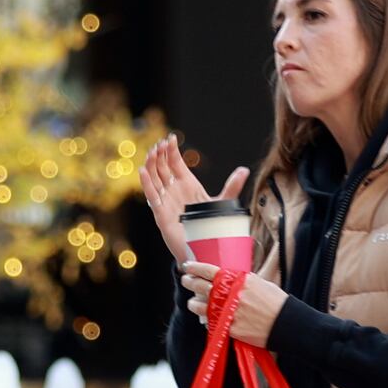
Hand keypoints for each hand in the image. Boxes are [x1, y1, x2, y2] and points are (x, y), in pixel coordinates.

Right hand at [139, 135, 244, 264]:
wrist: (203, 250)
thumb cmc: (210, 226)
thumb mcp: (222, 203)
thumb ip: (232, 187)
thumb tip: (244, 170)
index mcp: (186, 184)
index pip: (175, 163)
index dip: (172, 151)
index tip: (171, 138)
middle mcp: (174, 190)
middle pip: (163, 168)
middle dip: (160, 155)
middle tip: (160, 144)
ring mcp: (166, 201)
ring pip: (155, 179)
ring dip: (152, 165)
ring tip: (152, 152)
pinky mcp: (161, 214)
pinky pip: (152, 197)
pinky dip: (146, 184)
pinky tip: (142, 171)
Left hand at [183, 261, 286, 344]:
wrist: (285, 323)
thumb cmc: (276, 302)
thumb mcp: (260, 283)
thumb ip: (242, 281)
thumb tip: (230, 279)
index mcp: (238, 280)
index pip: (210, 270)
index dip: (195, 267)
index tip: (187, 266)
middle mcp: (230, 294)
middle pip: (201, 286)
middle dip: (190, 282)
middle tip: (185, 280)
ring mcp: (227, 312)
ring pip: (201, 306)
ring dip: (194, 303)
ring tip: (192, 302)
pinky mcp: (228, 328)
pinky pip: (212, 322)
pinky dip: (209, 319)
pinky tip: (207, 317)